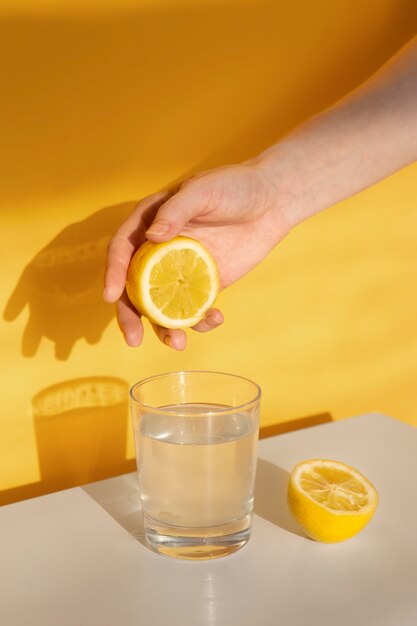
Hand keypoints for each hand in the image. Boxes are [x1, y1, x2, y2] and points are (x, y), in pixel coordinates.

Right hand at [104, 162, 291, 348]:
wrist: (272, 201)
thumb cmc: (234, 186)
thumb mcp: (202, 190)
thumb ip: (176, 212)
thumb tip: (152, 237)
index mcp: (149, 222)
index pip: (122, 250)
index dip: (114, 273)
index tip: (111, 296)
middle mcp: (159, 250)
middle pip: (135, 287)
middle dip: (130, 316)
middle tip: (133, 339)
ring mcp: (181, 270)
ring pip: (163, 306)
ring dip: (165, 328)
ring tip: (178, 344)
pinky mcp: (205, 285)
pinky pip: (195, 309)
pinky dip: (201, 321)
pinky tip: (215, 320)